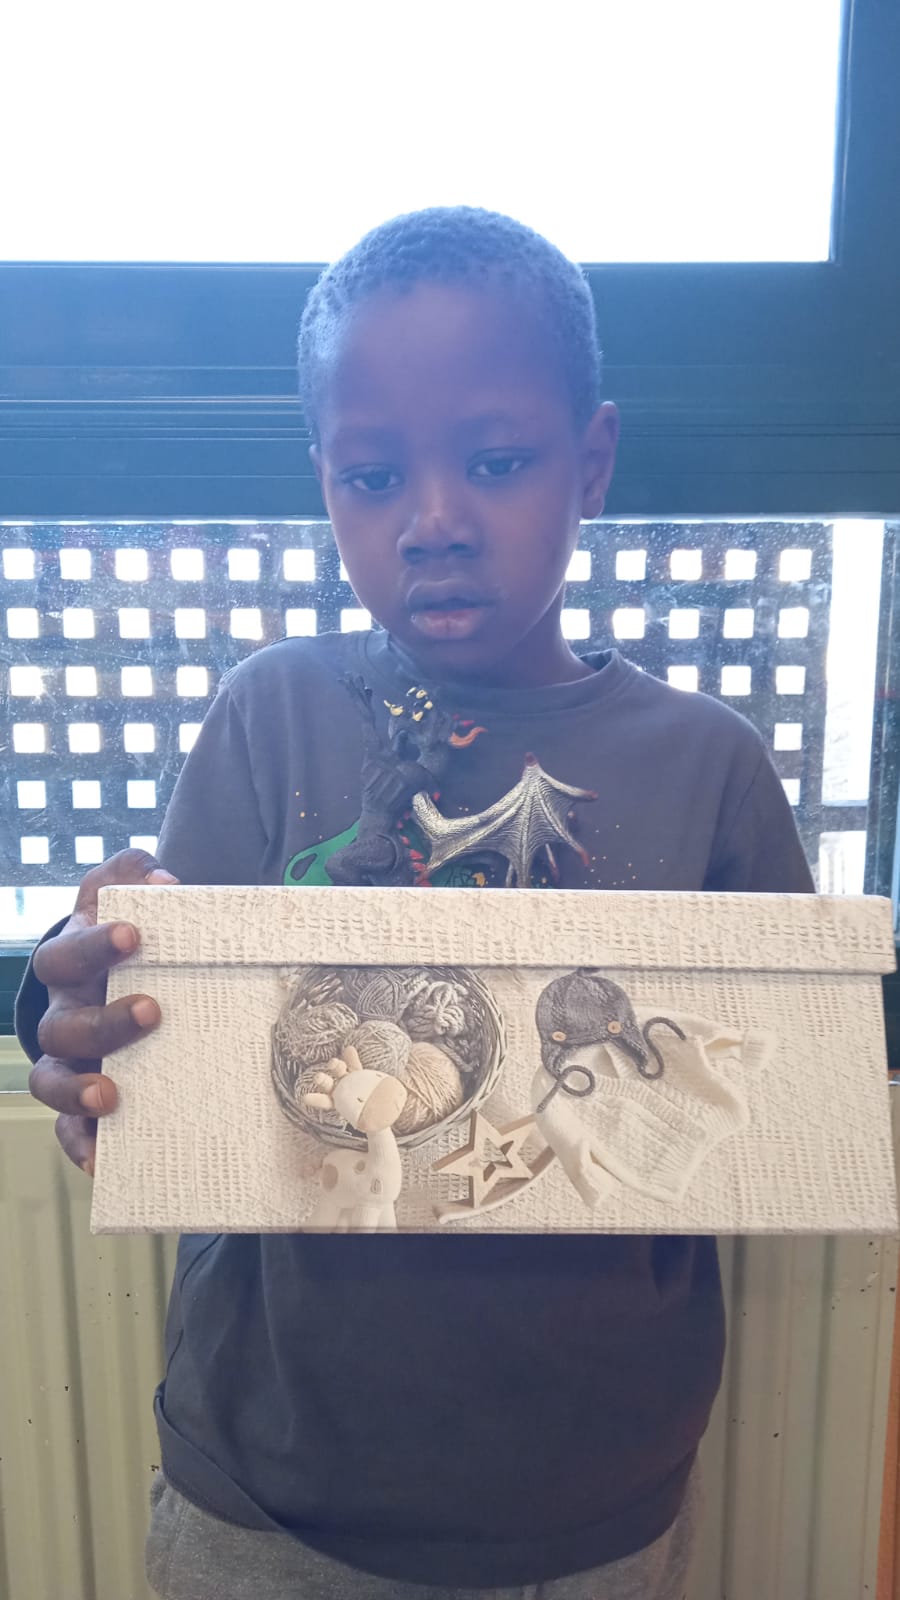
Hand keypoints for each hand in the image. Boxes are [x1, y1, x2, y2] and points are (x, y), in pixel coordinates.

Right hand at [29, 849, 179, 1174]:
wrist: (121, 972)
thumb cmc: (130, 934)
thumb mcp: (126, 893)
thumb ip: (135, 872)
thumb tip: (162, 878)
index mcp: (71, 961)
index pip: (67, 952)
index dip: (95, 944)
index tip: (134, 933)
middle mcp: (63, 1011)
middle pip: (61, 1023)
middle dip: (103, 1021)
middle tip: (151, 1012)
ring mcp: (68, 1060)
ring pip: (51, 1079)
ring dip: (75, 1090)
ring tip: (109, 1097)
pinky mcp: (80, 1101)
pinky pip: (66, 1130)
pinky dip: (79, 1145)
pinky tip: (102, 1161)